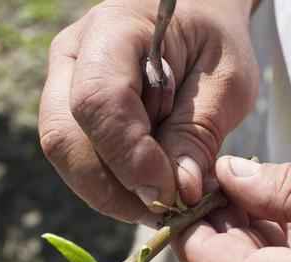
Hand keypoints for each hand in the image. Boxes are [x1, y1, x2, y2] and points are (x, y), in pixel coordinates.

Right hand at [39, 0, 257, 223]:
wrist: (196, 19)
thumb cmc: (215, 41)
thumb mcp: (227, 81)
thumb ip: (199, 132)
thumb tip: (177, 192)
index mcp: (114, 29)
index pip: (99, 101)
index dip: (129, 157)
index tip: (170, 193)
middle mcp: (74, 54)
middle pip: (65, 137)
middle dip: (113, 189)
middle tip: (165, 213)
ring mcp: (63, 82)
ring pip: (66, 156)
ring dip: (111, 194)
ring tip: (161, 206)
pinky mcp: (70, 111)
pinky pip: (78, 159)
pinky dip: (111, 187)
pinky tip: (148, 192)